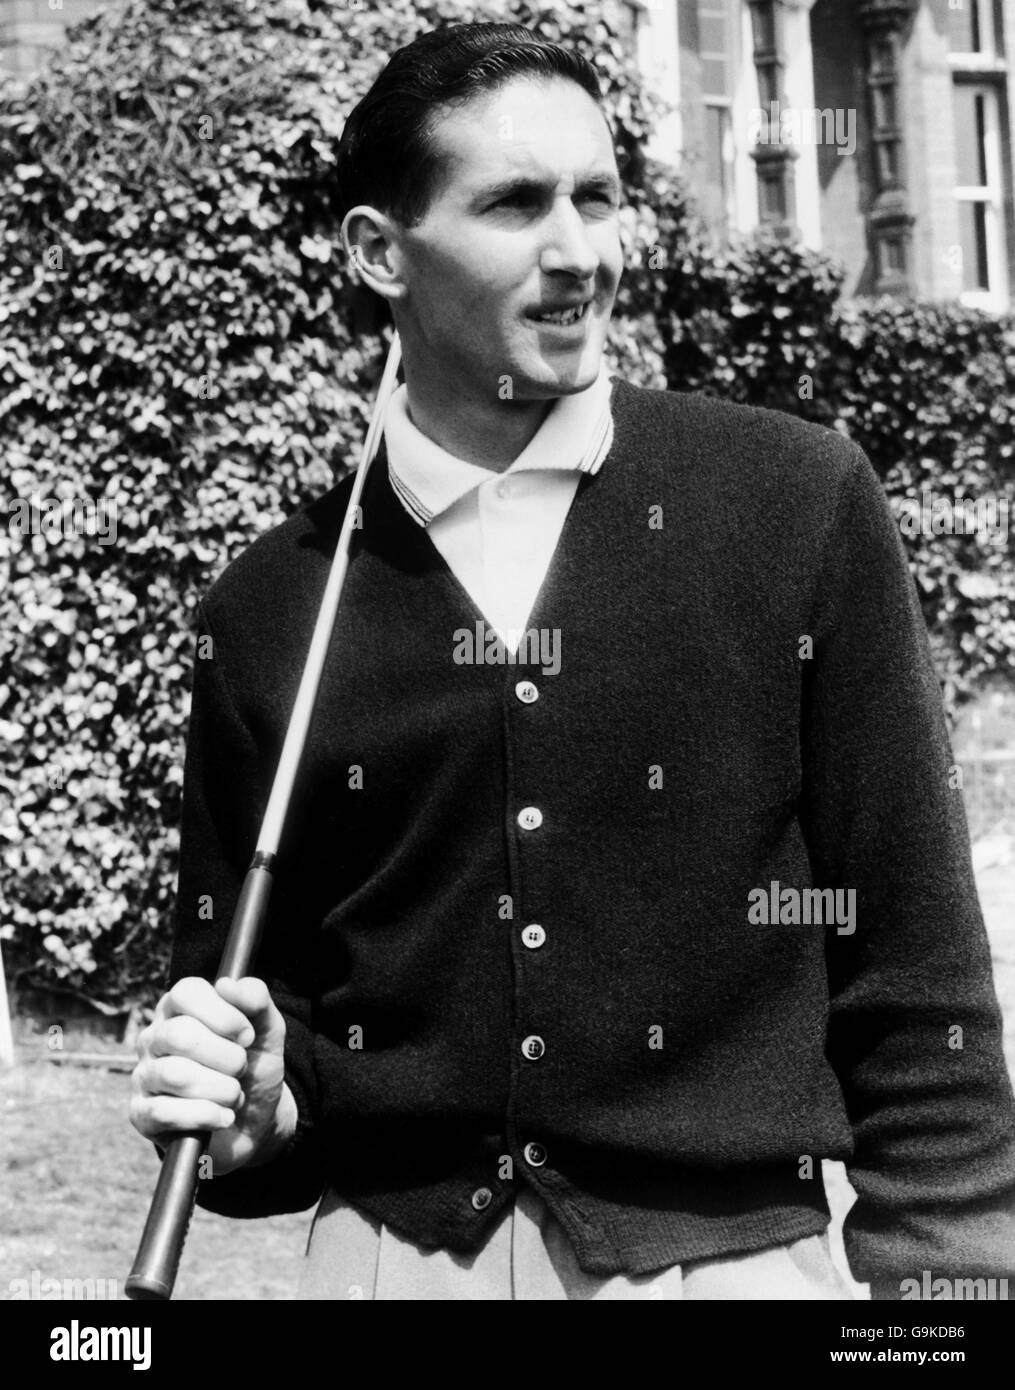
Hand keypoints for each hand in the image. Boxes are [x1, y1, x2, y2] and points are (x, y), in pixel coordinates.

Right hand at [129, 976, 296, 1174]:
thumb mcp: (267, 1028)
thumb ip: (256, 998)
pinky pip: (163, 1113)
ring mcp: (144, 1075)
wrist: (254, 1121)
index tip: (248, 1035)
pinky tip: (223, 1117)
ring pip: (175, 1075)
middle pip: (181, 1035)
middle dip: (227, 1057)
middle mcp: (154, 1037)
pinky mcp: (141, 1114)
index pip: (186, 993)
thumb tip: (226, 984)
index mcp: (179, 1008)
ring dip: (221, 1089)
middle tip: (242, 1068)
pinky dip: (205, 1116)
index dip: (224, 1015)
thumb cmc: (254, 1067)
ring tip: (234, 1094)